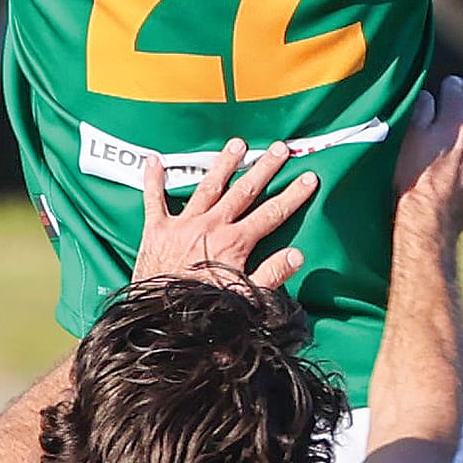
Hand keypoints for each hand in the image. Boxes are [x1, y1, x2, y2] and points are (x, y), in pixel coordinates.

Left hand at [130, 137, 315, 291]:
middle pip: (243, 191)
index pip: (271, 214)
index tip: (309, 178)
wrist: (160, 317)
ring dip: (223, 164)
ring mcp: (182, 224)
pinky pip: (154, 200)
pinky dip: (153, 180)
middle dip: (263, 168)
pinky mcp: (156, 230)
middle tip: (278, 148)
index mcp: (233, 243)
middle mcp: (210, 226)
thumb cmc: (203, 309)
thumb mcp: (244, 298)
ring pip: (207, 186)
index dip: (292, 196)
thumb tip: (296, 255)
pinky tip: (154, 160)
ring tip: (237, 144)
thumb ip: (271, 275)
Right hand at [394, 76, 462, 233]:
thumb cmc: (412, 178)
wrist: (428, 220)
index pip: (457, 94)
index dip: (452, 87)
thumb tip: (429, 97)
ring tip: (460, 149)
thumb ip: (421, 112)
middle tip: (453, 114)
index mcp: (458, 124)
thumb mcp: (408, 138)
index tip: (451, 84)